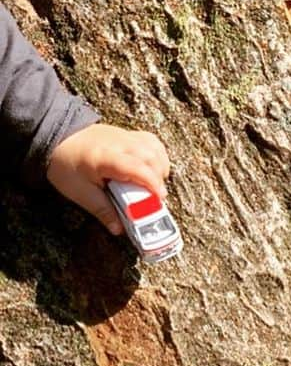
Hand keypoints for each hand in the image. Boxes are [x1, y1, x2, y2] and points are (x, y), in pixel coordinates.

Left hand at [46, 123, 170, 235]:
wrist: (55, 137)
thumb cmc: (66, 164)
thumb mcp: (80, 192)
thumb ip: (102, 211)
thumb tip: (119, 229)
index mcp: (105, 158)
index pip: (137, 168)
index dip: (152, 184)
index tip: (159, 199)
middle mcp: (119, 144)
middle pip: (151, 158)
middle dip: (158, 180)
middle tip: (153, 198)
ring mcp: (124, 137)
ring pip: (155, 150)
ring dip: (161, 169)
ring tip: (153, 185)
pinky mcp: (128, 136)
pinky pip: (152, 143)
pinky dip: (159, 157)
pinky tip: (154, 169)